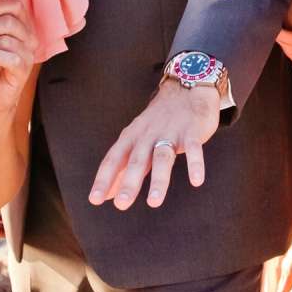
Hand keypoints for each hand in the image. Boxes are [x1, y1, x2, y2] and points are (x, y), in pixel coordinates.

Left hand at [90, 79, 219, 209]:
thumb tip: (107, 195)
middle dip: (129, 182)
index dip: (104, 179)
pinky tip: (196, 181)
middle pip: (136, 160)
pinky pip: (194, 149)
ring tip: (154, 202)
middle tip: (121, 204)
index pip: (114, 159)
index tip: (95, 200)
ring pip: (162, 156)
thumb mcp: (137, 141)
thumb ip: (123, 168)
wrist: (187, 87)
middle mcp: (148, 134)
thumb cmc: (159, 121)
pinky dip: (195, 164)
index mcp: (132, 137)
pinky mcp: (192, 131)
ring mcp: (171, 132)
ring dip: (158, 180)